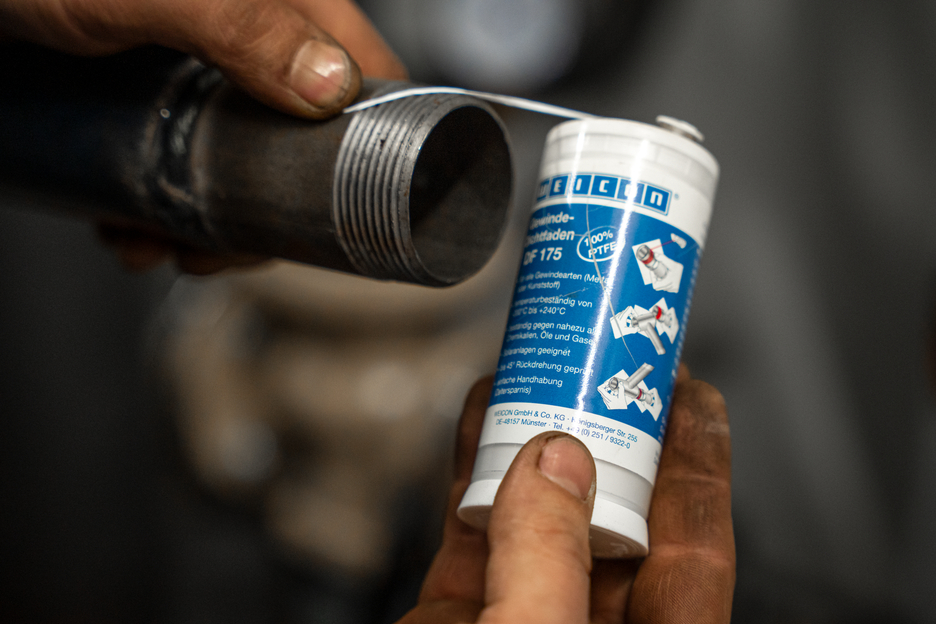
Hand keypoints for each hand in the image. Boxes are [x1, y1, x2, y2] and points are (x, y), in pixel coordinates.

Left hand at [2, 0, 406, 271]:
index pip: (367, 77)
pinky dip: (162, 209)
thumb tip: (331, 86)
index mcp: (282, 2)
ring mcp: (203, 72)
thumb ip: (242, 25)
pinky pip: (186, 163)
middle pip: (302, 142)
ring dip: (207, 222)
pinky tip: (130, 224)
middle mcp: (253, 40)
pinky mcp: (156, 98)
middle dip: (266, 209)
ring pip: (242, 164)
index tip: (332, 211)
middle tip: (224, 246)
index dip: (367, 150)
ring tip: (159, 242)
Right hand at [402, 365, 733, 623]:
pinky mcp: (461, 611)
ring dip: (537, 439)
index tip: (689, 392)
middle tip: (604, 367)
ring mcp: (523, 616)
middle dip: (609, 434)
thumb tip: (555, 462)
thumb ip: (549, 556)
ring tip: (541, 374)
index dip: (697, 461)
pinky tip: (480, 422)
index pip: (694, 545)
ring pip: (542, 513)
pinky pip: (477, 528)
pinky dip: (476, 470)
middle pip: (616, 514)